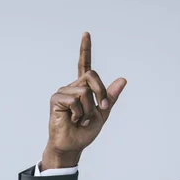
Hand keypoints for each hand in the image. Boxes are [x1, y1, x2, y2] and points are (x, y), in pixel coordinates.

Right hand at [42, 32, 126, 169]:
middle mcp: (73, 87)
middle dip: (101, 93)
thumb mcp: (103, 113)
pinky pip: (75, 100)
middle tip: (100, 110)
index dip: (85, 50)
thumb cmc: (85, 131)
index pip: (84, 65)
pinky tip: (73, 119)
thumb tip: (123, 79)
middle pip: (91, 76)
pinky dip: (79, 113)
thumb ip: (110, 97)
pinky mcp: (56, 99)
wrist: (73, 145)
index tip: (86, 34)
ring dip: (88, 110)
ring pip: (85, 91)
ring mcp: (63, 92)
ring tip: (81, 119)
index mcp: (83, 88)